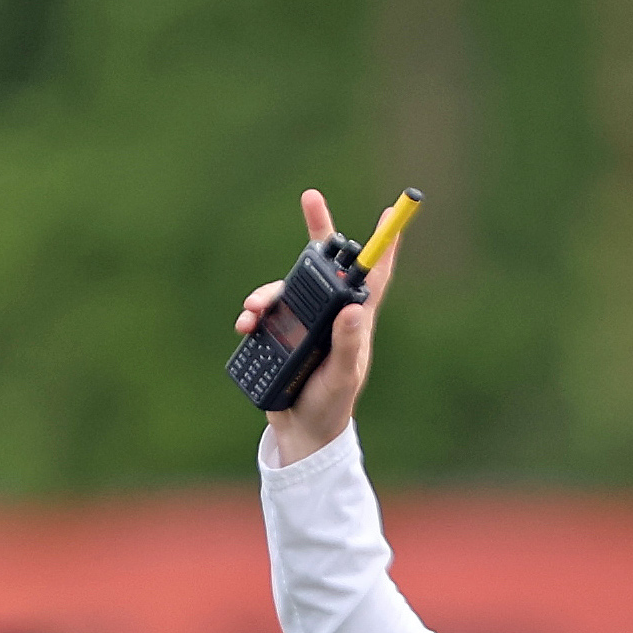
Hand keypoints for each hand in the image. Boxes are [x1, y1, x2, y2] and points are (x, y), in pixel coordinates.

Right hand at [238, 186, 402, 466]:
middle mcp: (331, 316)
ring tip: (253, 308)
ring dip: (269, 291)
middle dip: (318, 232)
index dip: (381, 244)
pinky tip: (246, 324)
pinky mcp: (281, 336)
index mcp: (355, 322)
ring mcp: (304, 324)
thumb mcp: (342, 376)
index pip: (371, 276)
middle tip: (311, 198)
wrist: (301, 434)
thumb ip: (348, 344)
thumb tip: (354, 309)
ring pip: (288, 289)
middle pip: (324, 268)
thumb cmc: (331, 405)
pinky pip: (265, 315)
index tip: (386, 212)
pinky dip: (253, 315)